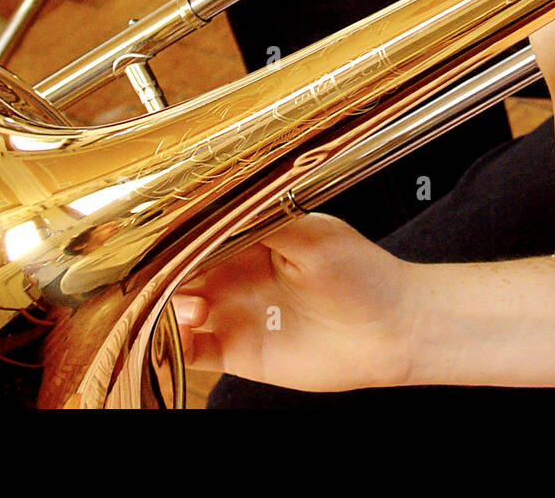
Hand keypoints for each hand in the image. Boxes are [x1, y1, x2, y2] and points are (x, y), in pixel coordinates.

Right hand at [172, 213, 416, 391]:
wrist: (391, 329)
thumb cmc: (363, 274)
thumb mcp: (314, 233)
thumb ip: (264, 220)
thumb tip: (223, 203)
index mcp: (251, 237)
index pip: (200, 230)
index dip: (179, 232)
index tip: (162, 232)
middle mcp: (236, 273)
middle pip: (180, 268)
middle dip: (164, 269)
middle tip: (164, 273)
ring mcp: (235, 312)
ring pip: (178, 308)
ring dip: (168, 306)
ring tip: (196, 308)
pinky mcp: (238, 351)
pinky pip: (192, 350)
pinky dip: (174, 343)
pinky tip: (182, 334)